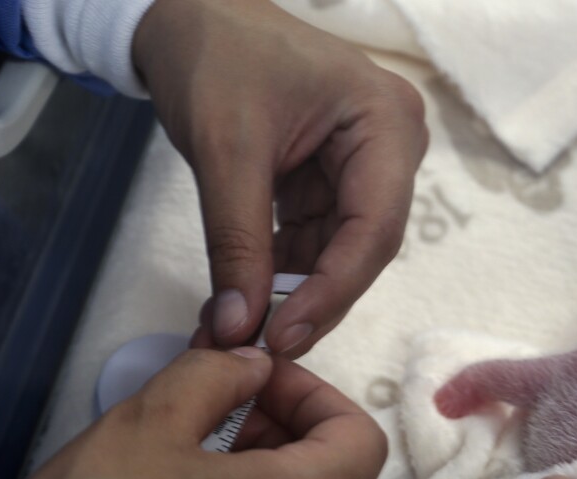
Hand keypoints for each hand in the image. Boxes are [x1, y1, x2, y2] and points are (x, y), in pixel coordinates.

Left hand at [133, 0, 427, 354]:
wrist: (187, 15)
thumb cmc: (215, 55)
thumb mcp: (225, 151)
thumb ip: (237, 243)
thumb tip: (238, 328)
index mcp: (385, 123)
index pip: (374, 229)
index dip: (331, 291)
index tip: (284, 336)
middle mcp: (390, 146)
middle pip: (362, 247)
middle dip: (310, 299)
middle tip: (261, 348)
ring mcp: (364, 165)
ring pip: (337, 253)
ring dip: (290, 294)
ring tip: (241, 333)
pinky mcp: (332, 180)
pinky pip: (314, 240)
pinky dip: (278, 272)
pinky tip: (243, 303)